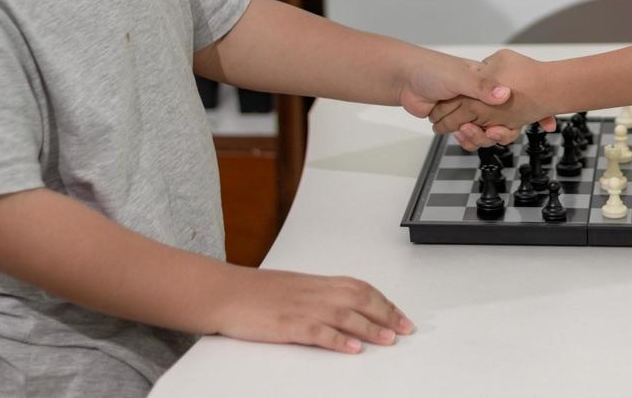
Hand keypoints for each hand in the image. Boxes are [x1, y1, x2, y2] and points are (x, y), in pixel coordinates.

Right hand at [218, 268, 414, 353]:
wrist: (224, 292)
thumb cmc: (255, 293)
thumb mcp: (294, 289)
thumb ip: (318, 296)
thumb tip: (344, 308)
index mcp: (317, 283)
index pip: (360, 288)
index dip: (384, 302)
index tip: (401, 316)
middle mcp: (314, 292)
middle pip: (360, 299)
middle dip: (387, 314)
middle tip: (406, 329)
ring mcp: (302, 307)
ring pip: (345, 315)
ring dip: (371, 327)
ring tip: (389, 340)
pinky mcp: (288, 324)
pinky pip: (318, 332)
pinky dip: (339, 340)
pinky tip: (354, 348)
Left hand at [429, 49, 555, 146]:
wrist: (405, 79)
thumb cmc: (433, 70)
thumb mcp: (460, 76)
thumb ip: (482, 86)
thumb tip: (504, 94)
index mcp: (489, 84)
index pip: (517, 97)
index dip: (534, 110)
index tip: (548, 122)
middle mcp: (483, 99)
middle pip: (505, 122)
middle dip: (502, 132)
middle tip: (494, 132)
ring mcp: (470, 112)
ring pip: (486, 133)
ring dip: (480, 138)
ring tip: (466, 132)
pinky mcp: (456, 123)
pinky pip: (470, 138)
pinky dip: (467, 140)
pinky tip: (459, 134)